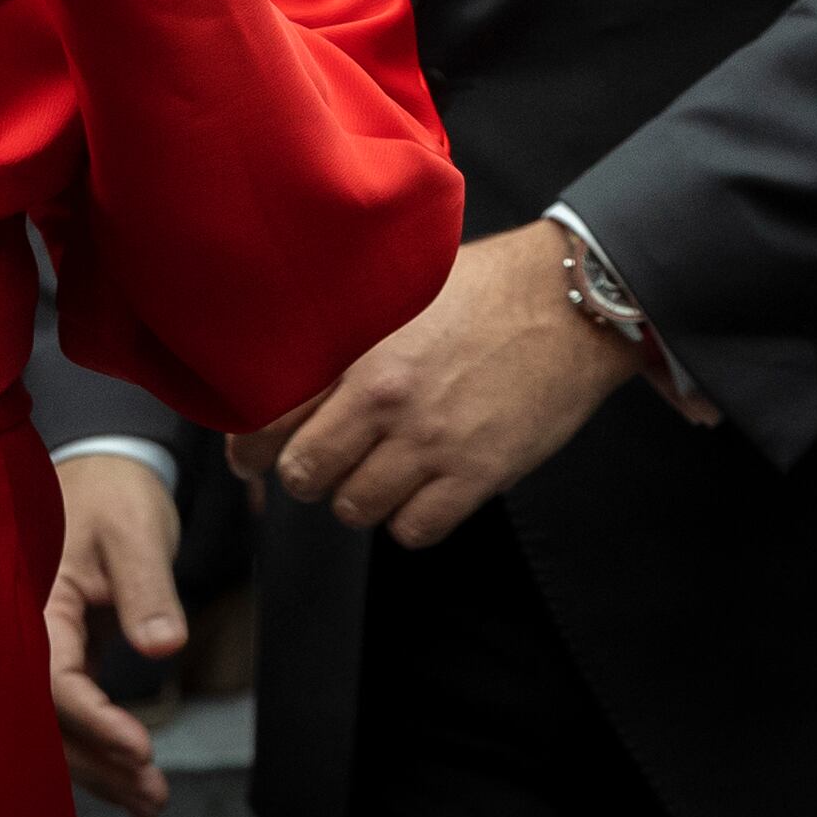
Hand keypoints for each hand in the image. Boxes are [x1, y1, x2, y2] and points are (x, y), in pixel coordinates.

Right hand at [46, 452, 184, 816]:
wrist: (104, 466)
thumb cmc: (115, 492)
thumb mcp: (135, 530)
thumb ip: (147, 587)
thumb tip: (163, 646)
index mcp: (33, 602)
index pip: (53, 679)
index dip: (93, 719)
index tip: (139, 748)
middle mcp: (27, 632)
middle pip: (50, 719)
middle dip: (99, 761)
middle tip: (152, 794)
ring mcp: (43, 646)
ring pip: (59, 725)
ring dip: (101, 767)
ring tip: (152, 802)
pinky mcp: (65, 654)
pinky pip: (72, 711)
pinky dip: (100, 745)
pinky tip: (134, 778)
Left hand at [232, 223, 636, 548]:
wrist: (568, 304)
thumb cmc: (482, 287)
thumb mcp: (398, 291)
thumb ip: (345, 329)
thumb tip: (287, 352)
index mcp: (360, 351)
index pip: (272, 418)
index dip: (250, 446)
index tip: (249, 456)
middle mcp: (388, 402)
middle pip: (304, 474)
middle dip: (303, 475)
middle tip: (315, 467)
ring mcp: (433, 444)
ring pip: (356, 508)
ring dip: (357, 497)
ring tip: (371, 474)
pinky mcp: (478, 475)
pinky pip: (415, 530)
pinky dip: (408, 520)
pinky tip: (416, 493)